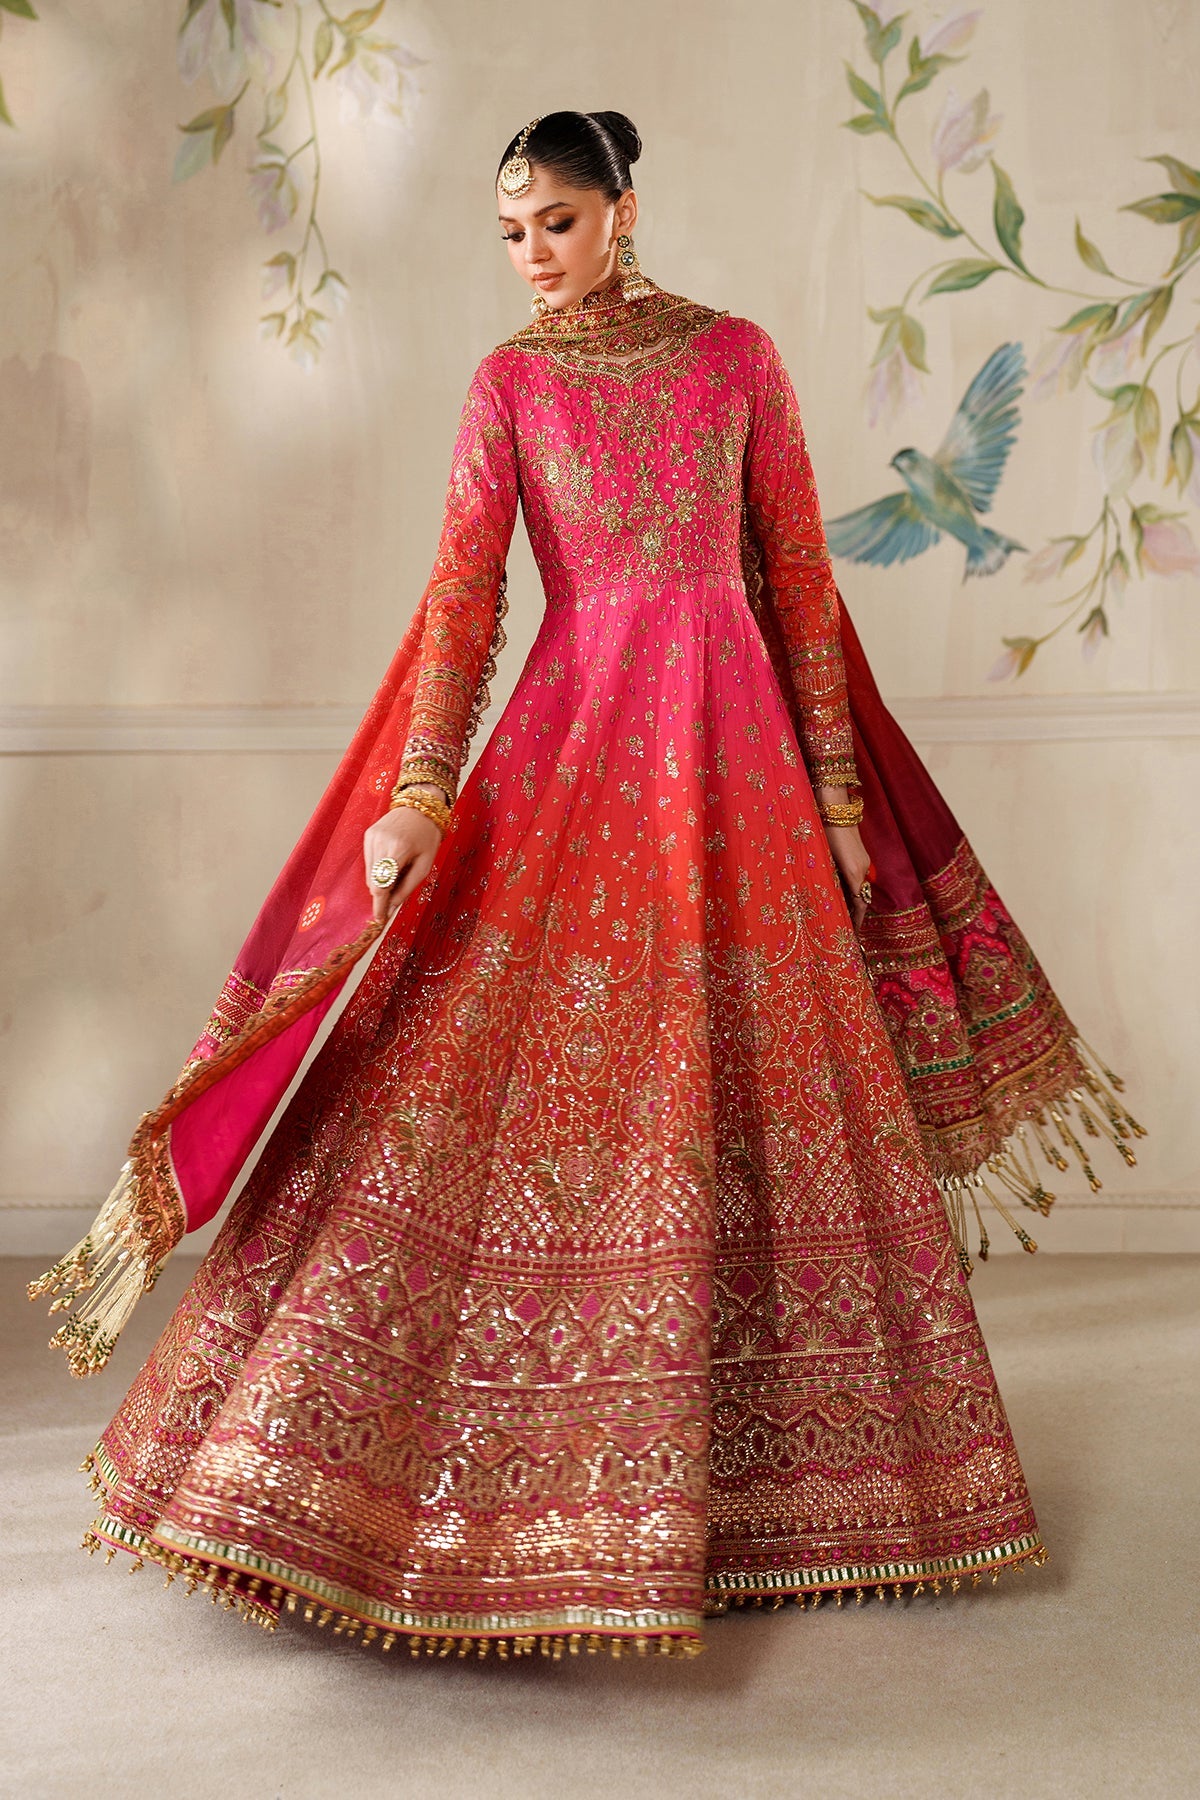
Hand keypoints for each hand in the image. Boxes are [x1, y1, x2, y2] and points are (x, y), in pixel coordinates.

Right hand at [363, 800, 443, 923]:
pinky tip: (393, 860)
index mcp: (398, 849)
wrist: (421, 804)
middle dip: (384, 892)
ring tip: (400, 869)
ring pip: (370, 873)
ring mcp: (372, 837)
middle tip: (398, 890)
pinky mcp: (368, 835)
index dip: (379, 905)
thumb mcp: (425, 864)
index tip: (379, 920)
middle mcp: (381, 842)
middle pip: (374, 882)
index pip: (382, 885)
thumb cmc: (428, 836)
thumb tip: (392, 906)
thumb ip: (407, 887)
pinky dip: (379, 868)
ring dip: (382, 880)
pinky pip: (369, 861)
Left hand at [822, 823, 871, 930]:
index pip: (860, 905)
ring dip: (851, 901)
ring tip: (838, 913)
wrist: (835, 806)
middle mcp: (863, 869)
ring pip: (859, 888)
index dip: (856, 922)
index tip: (851, 935)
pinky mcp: (860, 855)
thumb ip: (826, 880)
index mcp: (854, 873)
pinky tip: (838, 892)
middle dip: (852, 914)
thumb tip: (824, 899)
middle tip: (841, 928)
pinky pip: (858, 878)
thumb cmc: (824, 831)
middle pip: (861, 899)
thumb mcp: (822, 858)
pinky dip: (850, 888)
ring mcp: (864, 861)